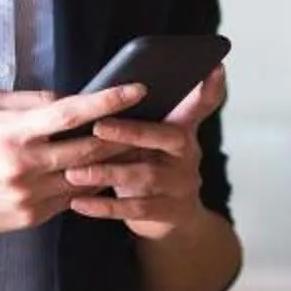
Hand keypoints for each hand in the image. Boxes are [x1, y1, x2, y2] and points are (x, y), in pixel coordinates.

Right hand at [0, 83, 145, 237]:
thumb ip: (31, 101)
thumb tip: (70, 98)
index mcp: (14, 133)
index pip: (72, 113)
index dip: (109, 100)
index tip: (138, 89)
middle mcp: (25, 167)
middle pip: (91, 150)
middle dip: (123, 135)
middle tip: (150, 120)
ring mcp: (29, 197)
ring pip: (87, 178)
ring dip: (113, 163)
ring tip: (136, 146)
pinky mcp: (30, 218)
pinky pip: (71, 199)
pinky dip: (88, 185)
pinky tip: (101, 172)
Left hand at [64, 66, 226, 240]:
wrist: (172, 223)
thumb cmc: (150, 169)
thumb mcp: (151, 144)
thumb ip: (139, 121)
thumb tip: (96, 97)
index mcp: (183, 129)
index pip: (200, 105)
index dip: (208, 89)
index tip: (216, 67)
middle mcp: (189, 154)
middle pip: (166, 137)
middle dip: (131, 131)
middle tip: (98, 126)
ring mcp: (182, 184)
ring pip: (146, 175)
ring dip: (107, 173)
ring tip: (74, 172)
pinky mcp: (170, 212)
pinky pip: (135, 209)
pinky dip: (104, 206)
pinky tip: (78, 202)